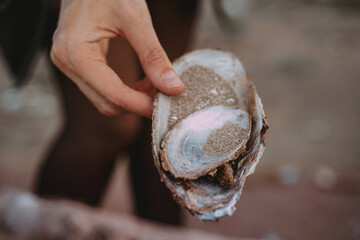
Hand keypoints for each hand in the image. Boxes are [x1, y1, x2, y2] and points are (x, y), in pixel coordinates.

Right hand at [50, 0, 183, 117]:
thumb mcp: (135, 19)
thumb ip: (153, 55)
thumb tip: (173, 87)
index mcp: (76, 52)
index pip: (112, 94)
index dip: (141, 104)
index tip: (166, 103)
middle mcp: (67, 62)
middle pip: (107, 103)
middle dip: (138, 103)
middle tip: (165, 93)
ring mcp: (69, 64)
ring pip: (105, 99)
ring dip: (133, 98)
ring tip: (156, 85)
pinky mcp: (77, 63)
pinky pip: (102, 88)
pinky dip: (125, 90)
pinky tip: (143, 81)